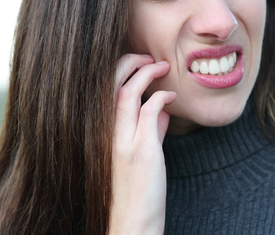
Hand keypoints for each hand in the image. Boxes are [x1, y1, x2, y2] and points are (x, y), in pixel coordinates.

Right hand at [109, 54, 175, 234]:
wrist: (133, 222)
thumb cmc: (138, 190)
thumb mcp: (142, 154)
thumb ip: (150, 128)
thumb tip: (162, 106)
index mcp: (104, 132)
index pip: (105, 88)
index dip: (120, 68)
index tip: (140, 62)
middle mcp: (108, 133)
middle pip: (111, 83)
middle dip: (130, 62)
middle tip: (150, 57)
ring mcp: (123, 141)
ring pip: (127, 92)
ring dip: (146, 73)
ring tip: (162, 67)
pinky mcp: (141, 151)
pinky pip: (149, 111)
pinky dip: (161, 97)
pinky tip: (171, 97)